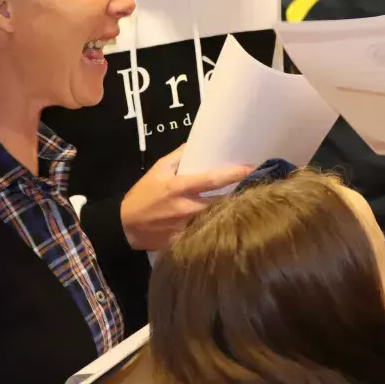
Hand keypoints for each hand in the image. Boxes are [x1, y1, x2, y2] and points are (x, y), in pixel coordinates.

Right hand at [120, 146, 251, 250]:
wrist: (126, 226)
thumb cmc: (144, 194)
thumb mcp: (158, 169)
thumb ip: (179, 156)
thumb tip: (199, 143)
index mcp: (179, 187)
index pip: (212, 180)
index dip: (234, 174)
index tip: (253, 168)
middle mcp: (186, 208)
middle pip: (221, 202)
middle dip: (240, 195)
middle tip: (258, 187)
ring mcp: (187, 227)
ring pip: (217, 219)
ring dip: (233, 212)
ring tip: (250, 204)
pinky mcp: (186, 241)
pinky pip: (208, 233)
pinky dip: (219, 227)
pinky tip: (231, 223)